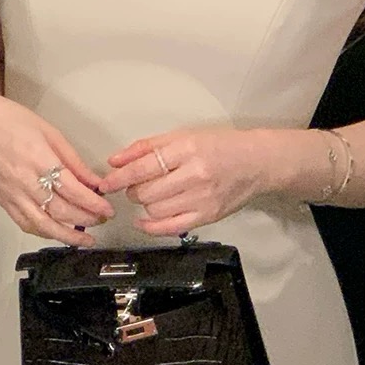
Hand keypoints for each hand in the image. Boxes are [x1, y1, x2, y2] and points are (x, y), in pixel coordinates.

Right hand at [0, 91, 115, 242]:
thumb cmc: (8, 120)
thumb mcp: (50, 133)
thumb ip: (73, 161)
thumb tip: (93, 181)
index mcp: (38, 158)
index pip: (72, 190)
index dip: (93, 204)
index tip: (107, 209)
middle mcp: (24, 180)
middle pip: (60, 210)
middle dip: (86, 219)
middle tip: (101, 219)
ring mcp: (11, 193)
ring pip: (43, 224)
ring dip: (67, 236)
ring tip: (85, 239)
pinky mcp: (2, 200)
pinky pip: (25, 224)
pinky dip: (44, 232)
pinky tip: (57, 233)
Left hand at [95, 126, 270, 235]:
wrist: (258, 162)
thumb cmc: (220, 146)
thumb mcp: (183, 136)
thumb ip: (146, 147)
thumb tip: (115, 160)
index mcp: (187, 149)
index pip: (143, 167)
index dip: (119, 178)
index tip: (106, 183)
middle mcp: (195, 174)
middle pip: (146, 192)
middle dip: (132, 191)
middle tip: (136, 186)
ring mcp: (203, 198)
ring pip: (155, 210)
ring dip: (145, 205)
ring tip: (151, 195)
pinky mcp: (208, 216)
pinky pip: (171, 228)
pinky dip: (152, 227)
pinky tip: (145, 220)